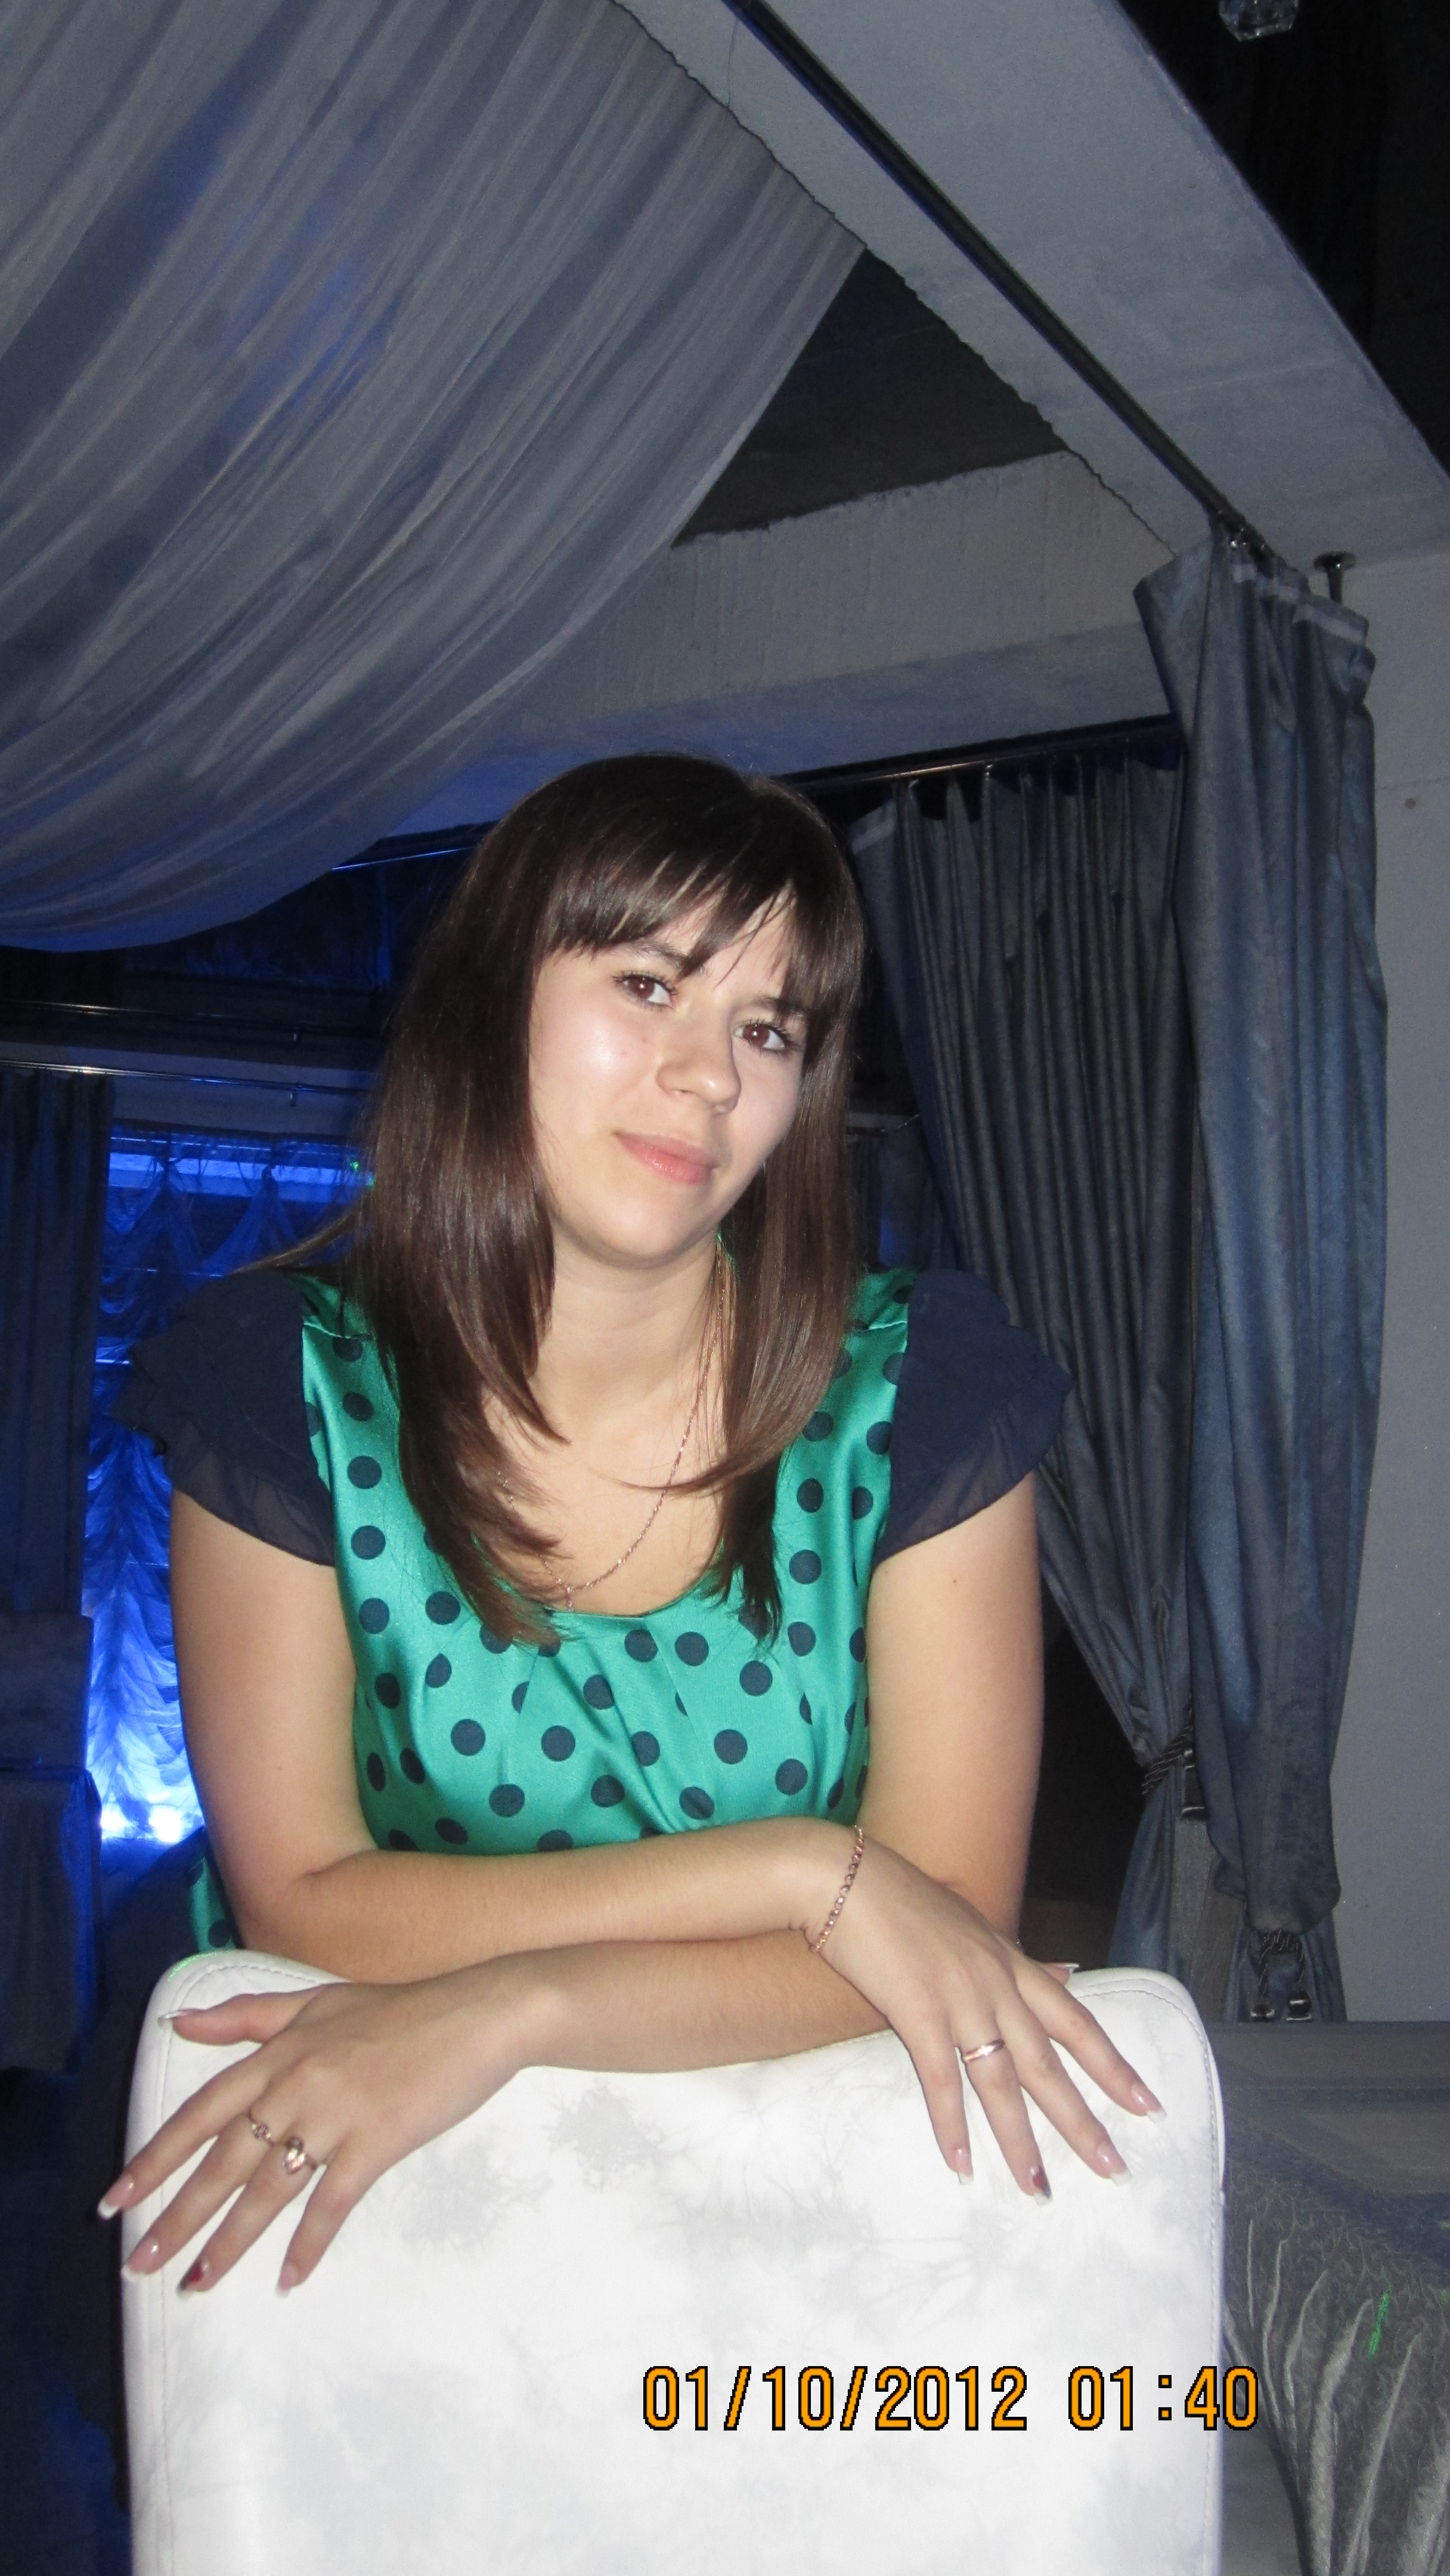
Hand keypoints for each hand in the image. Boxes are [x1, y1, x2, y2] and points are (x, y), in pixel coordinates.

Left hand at [101, 1960, 535, 2295]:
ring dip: (229, 2243)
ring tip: (197, 2284)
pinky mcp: (377, 2142)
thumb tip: (176, 2023)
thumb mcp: (315, 2001)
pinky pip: (332, 2203)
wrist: (477, 2014)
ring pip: (268, 2191)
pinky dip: (309, 2244)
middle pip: (223, 2162)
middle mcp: (296, 2085)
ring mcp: (336, 2115)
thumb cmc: (398, 2009)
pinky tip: (288, 2281)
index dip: (155, 2158)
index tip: (114, 2201)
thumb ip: (244, 2017)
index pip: (200, 2114)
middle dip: (176, 2217)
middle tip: (139, 2264)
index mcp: (277, 2053)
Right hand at [814, 1837, 1161, 2196]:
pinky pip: (942, 2080)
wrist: (843, 1876)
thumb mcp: (973, 1924)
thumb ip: (1018, 1959)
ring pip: (1002, 2082)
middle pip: (1048, 2064)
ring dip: (1021, 2141)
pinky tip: (962, 2166)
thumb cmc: (900, 1898)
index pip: (1076, 2022)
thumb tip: (1068, 1974)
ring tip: (1039, 2189)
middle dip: (1082, 2121)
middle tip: (1114, 2169)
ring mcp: (959, 1997)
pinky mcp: (917, 2011)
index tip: (1148, 2105)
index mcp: (1010, 1961)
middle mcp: (996, 1982)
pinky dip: (952, 2126)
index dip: (1113, 2066)